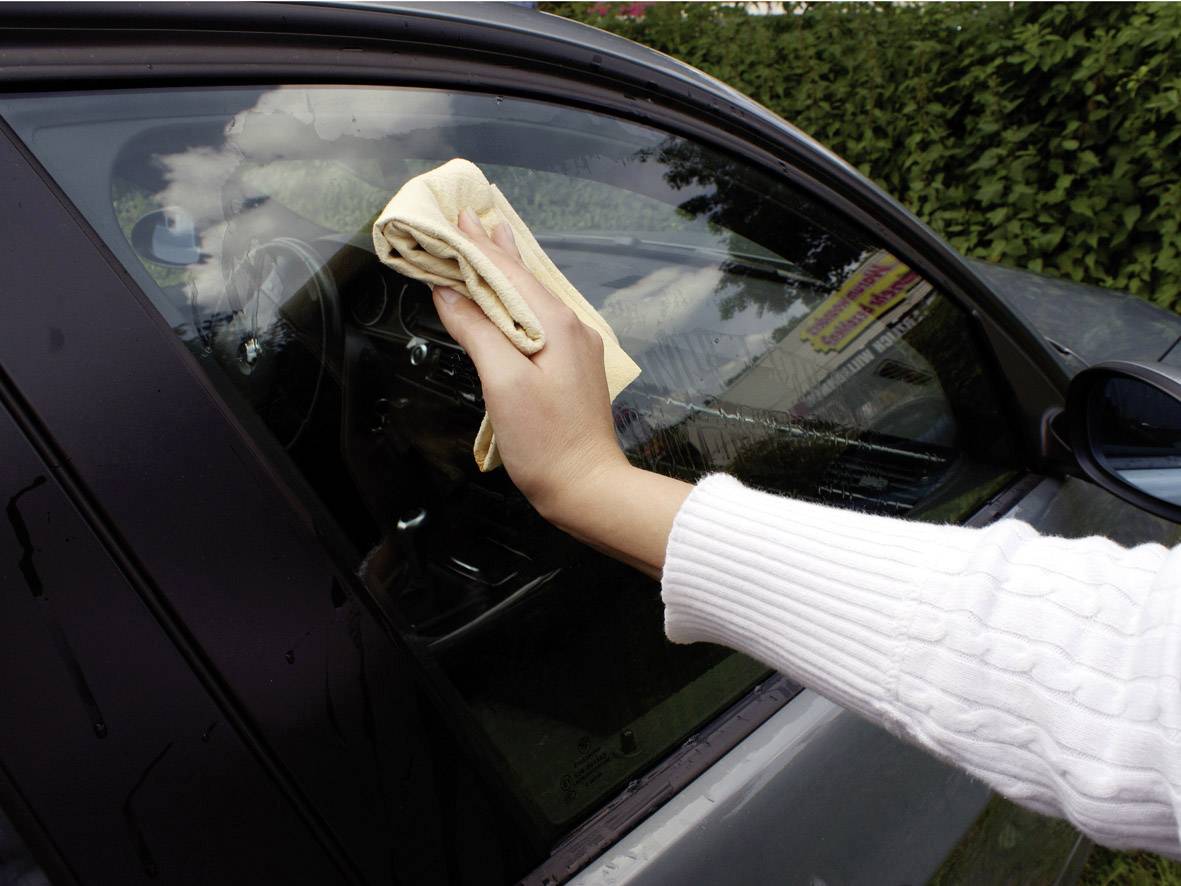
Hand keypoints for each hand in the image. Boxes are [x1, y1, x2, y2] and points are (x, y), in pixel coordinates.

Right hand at [432, 208, 691, 576]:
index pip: (507, 270)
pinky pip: (538, 318)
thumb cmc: (546, 442)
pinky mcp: (570, 367)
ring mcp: (574, 347)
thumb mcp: (503, 382)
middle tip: (469, 218)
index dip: (476, 244)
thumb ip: (477, 331)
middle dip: (492, 249)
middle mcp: (570, 327)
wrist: (586, 486)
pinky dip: (516, 299)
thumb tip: (449, 293)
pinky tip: (509, 295)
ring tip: (489, 240)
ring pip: (531, 296)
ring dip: (504, 271)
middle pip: (522, 277)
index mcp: (555, 323)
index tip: (454, 217)